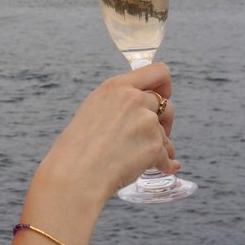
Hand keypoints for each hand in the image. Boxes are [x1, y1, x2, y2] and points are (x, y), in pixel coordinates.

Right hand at [36, 63, 181, 203]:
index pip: (158, 72)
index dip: (165, 86)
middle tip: (152, 136)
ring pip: (165, 133)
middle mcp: (134, 99)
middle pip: (166, 105)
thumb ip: (119, 103)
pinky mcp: (153, 146)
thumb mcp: (93, 108)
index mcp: (117, 87)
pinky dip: (165, 164)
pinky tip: (164, 168)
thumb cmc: (78, 146)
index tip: (162, 96)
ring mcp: (146, 122)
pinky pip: (167, 156)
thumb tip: (140, 109)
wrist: (76, 172)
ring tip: (144, 160)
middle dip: (163, 122)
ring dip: (160, 146)